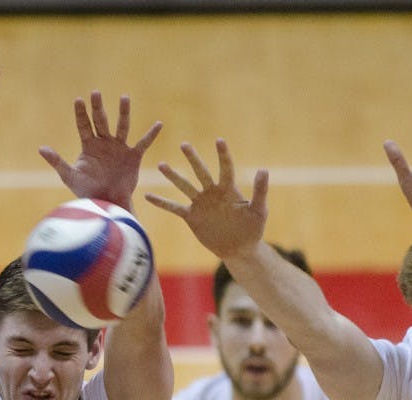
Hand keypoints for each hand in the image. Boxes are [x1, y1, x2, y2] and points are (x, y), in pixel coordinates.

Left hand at [39, 92, 161, 211]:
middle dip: (98, 107)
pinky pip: (143, 143)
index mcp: (89, 146)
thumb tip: (41, 148)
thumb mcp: (70, 176)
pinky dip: (151, 134)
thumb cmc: (87, 192)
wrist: (107, 204)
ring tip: (124, 97)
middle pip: (101, 121)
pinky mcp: (133, 157)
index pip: (84, 125)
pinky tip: (159, 124)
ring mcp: (119, 148)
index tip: (78, 100)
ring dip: (123, 112)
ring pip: (122, 126)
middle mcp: (104, 143)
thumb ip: (57, 161)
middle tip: (96, 92)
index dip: (81, 113)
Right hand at [146, 139, 268, 259]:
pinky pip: (174, 208)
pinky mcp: (192, 217)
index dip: (223, 155)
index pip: (225, 168)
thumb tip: (264, 169)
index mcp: (228, 189)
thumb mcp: (259, 210)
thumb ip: (260, 191)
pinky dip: (161, 202)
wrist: (239, 247)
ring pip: (184, 186)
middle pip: (201, 172)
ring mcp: (200, 204)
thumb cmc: (253, 229)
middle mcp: (212, 192)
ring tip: (161, 164)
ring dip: (173, 176)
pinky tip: (147, 195)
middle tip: (184, 144)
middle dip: (193, 159)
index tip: (219, 140)